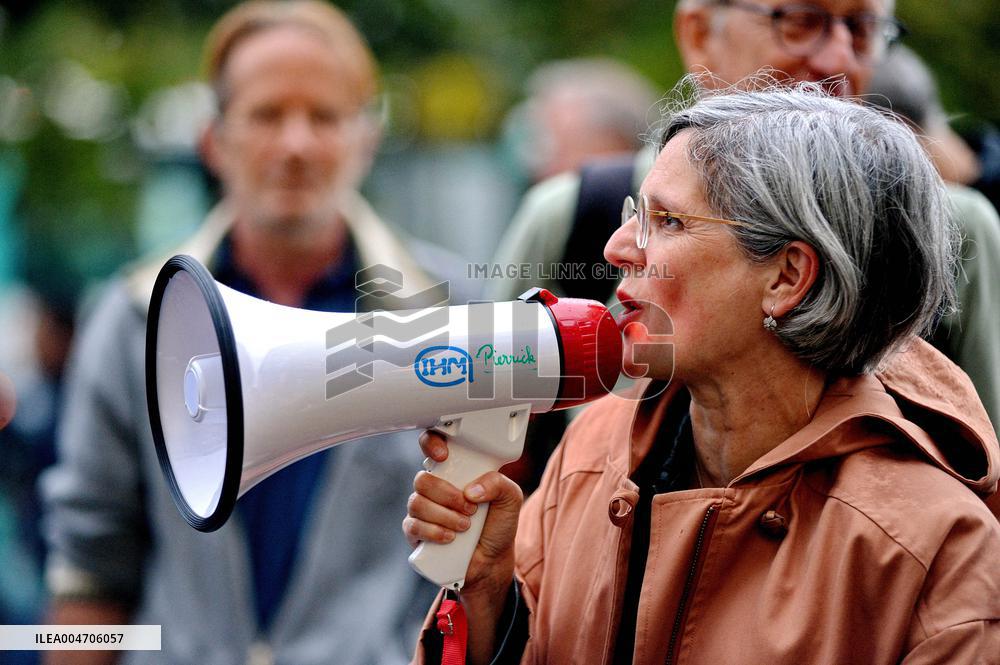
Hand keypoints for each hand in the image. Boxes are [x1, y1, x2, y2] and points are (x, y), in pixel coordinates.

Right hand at [403, 430, 522, 596]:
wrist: (492, 560)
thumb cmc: (498, 525)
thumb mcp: (510, 498)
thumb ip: (498, 483)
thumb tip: (471, 490)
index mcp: (454, 472)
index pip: (431, 446)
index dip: (431, 444)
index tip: (444, 456)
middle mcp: (434, 488)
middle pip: (423, 479)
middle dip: (447, 494)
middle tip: (469, 508)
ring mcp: (422, 510)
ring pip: (417, 502)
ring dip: (444, 516)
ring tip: (465, 526)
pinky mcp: (416, 533)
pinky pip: (413, 526)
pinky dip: (434, 532)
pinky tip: (450, 538)